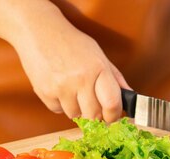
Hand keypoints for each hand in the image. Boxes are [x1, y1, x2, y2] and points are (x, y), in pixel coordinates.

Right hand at [0, 0, 129, 120]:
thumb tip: (130, 95)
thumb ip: (115, 77)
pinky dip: (60, 104)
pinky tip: (59, 87)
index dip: (113, 115)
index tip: (112, 115)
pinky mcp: (44, 93)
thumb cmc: (71, 42)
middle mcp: (80, 79)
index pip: (112, 104)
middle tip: (93, 106)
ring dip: (77, 109)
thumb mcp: (98, 55)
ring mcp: (61, 87)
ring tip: (73, 90)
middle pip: (94, 116)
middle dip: (95, 115)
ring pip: (75, 116)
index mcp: (98, 69)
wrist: (39, 31)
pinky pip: (58, 110)